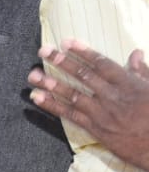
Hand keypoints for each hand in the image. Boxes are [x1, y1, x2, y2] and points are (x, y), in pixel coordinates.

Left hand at [29, 41, 148, 170]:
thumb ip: (142, 72)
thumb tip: (135, 52)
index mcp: (129, 85)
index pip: (102, 64)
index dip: (83, 52)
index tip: (66, 42)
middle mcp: (113, 97)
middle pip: (84, 76)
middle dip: (62, 62)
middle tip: (44, 50)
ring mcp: (103, 113)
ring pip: (73, 95)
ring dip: (51, 84)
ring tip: (33, 75)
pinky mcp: (96, 129)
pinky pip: (71, 115)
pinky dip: (52, 106)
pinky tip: (37, 97)